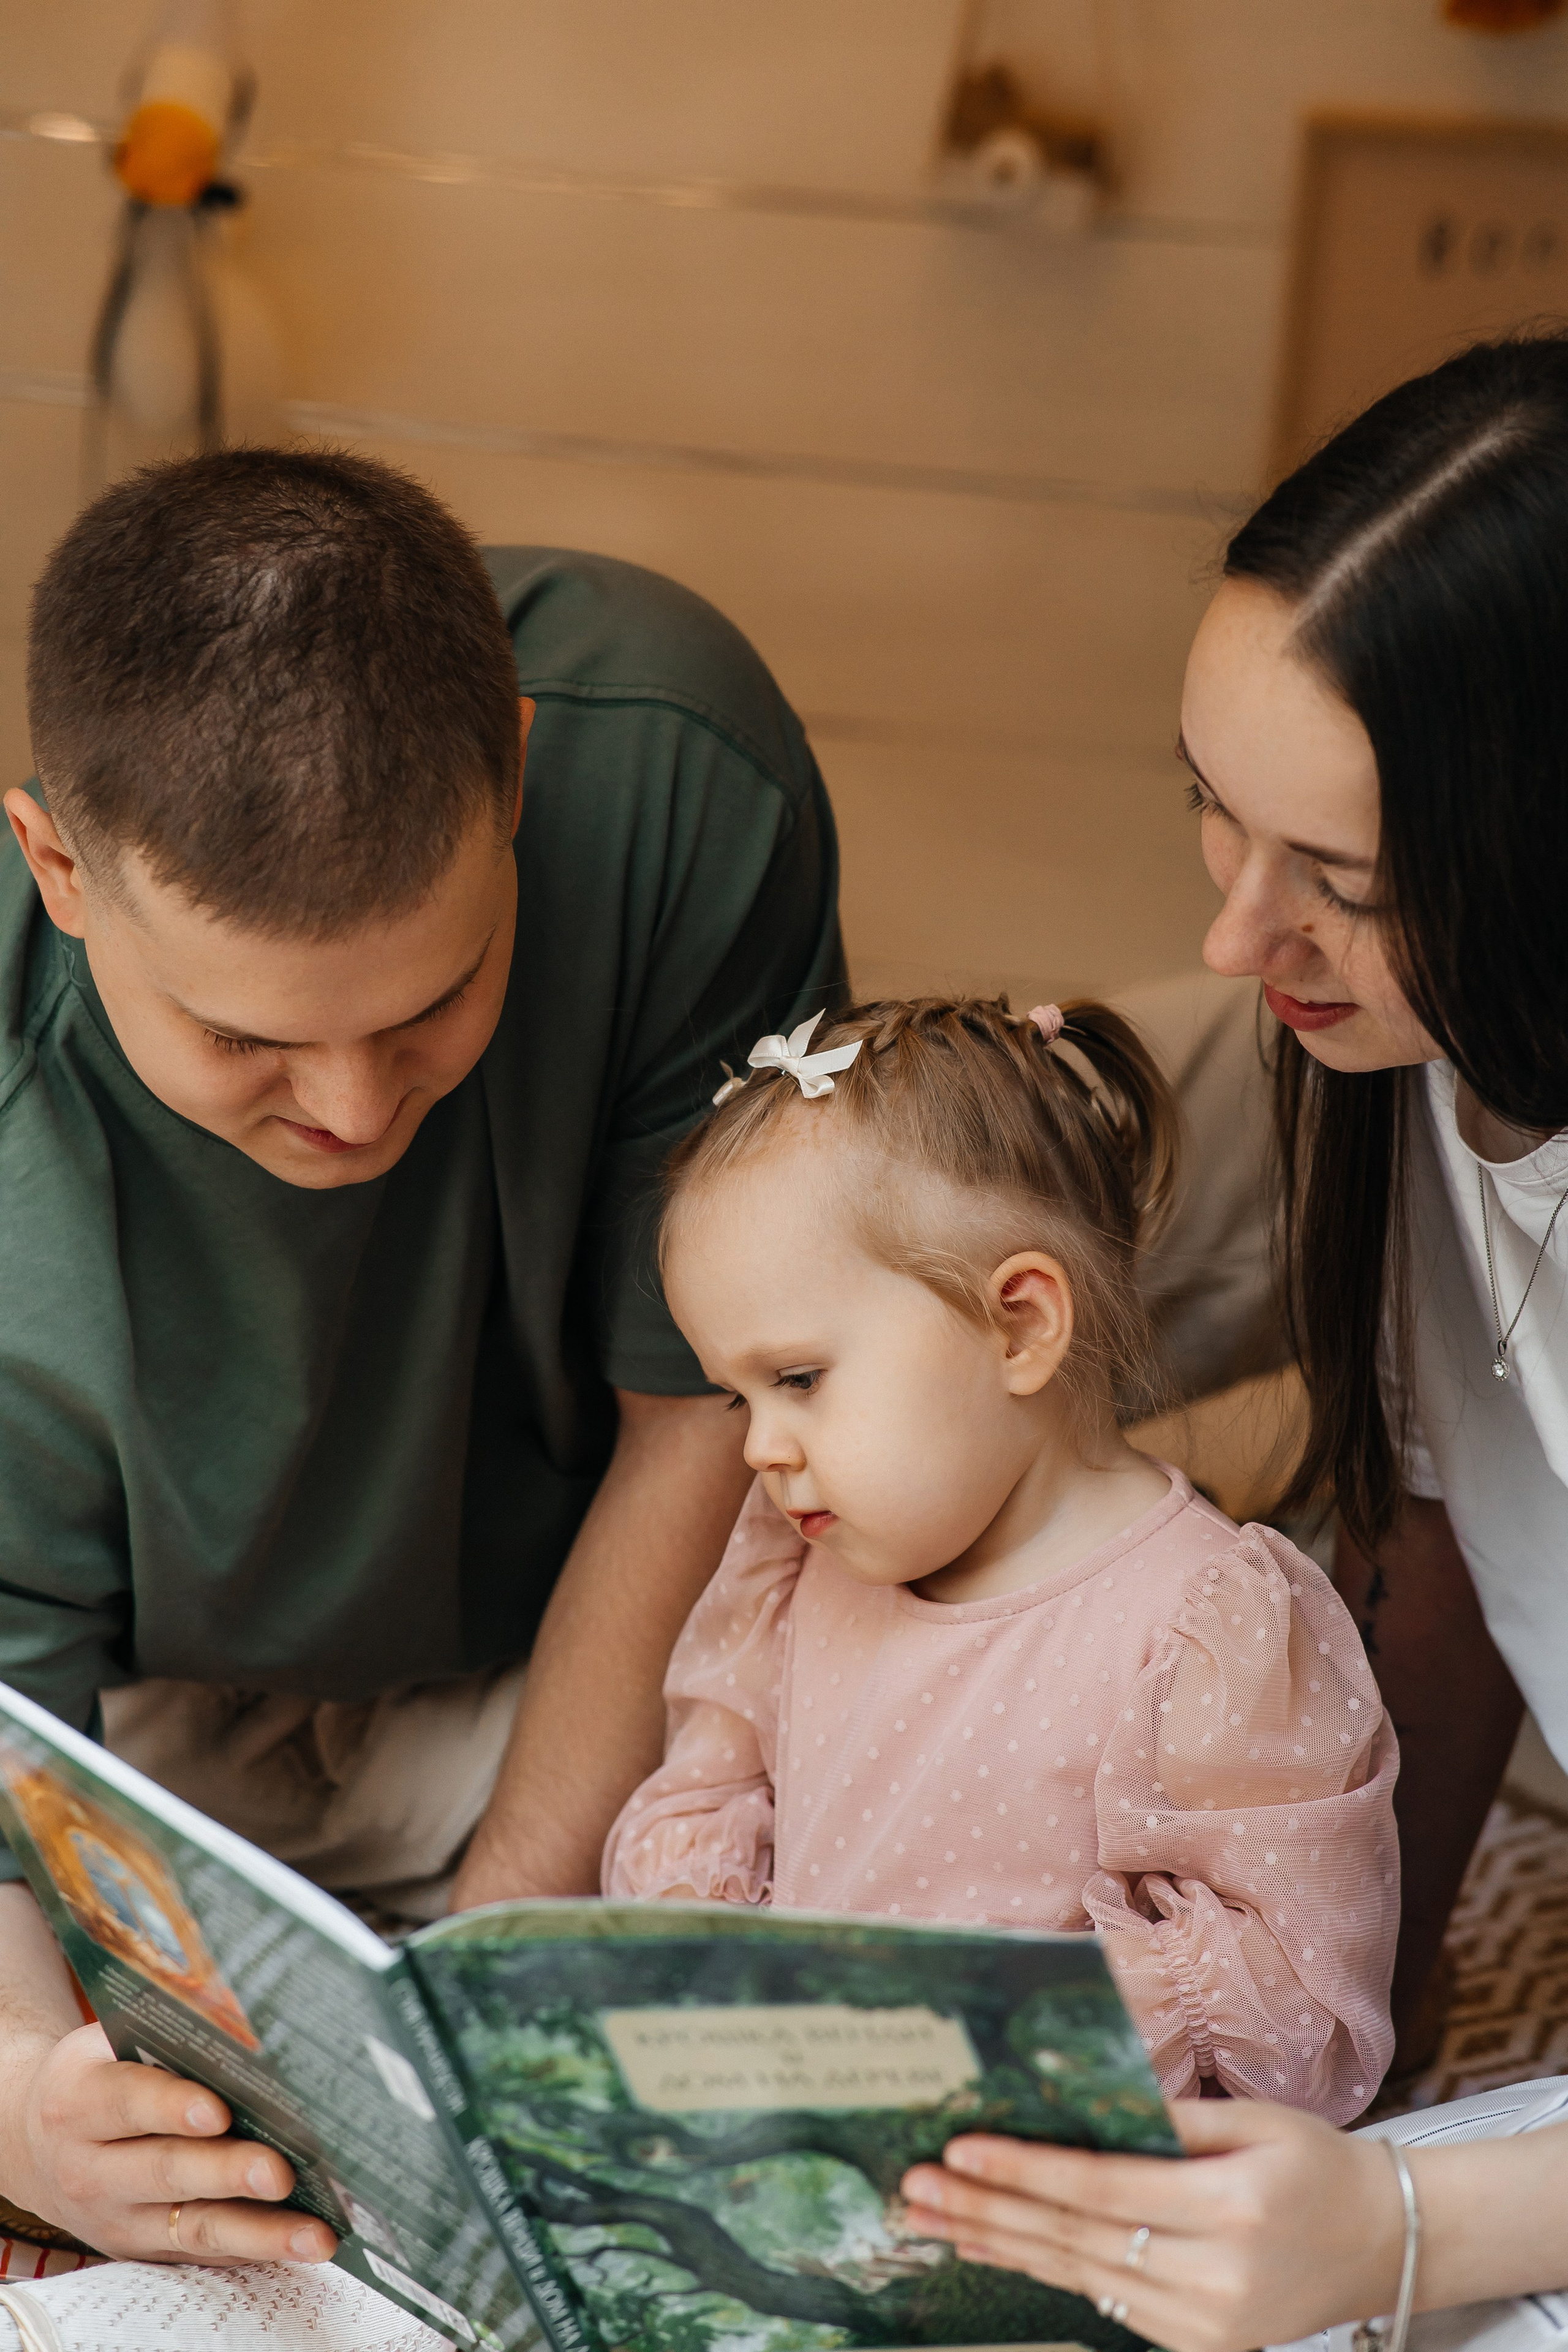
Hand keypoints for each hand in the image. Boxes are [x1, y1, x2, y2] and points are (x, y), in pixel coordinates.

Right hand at [4, 2021, 336, 2263]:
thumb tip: (245, 2021)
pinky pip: (201, 2251)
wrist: (35, 2144)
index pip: (128, 2102)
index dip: (173, 2106)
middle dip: (227, 2172)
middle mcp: (91, 2170)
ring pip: (191, 2227)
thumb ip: (165, 2031)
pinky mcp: (142, 2249)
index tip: (219, 2111)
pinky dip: (252, 2248)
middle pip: (165, 2171)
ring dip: (257, 2232)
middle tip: (281, 2172)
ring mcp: (117, 2219)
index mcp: (78, 2103)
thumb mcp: (107, 2041)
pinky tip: (297, 2243)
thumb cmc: (96, 2073)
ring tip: (312, 2232)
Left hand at [901, 2099, 1405, 2351]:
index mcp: (1233, 2208)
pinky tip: (999, 2246)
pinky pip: (1107, 2302)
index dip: (1026, 2172)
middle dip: (988, 2213)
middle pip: (1077, 2241)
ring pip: (1081, 2278)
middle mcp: (1217, 2279)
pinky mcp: (1198, 2346)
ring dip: (1001, 2246)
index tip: (960, 2151)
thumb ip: (1166, 2118)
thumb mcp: (1251, 2119)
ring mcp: (1207, 2326)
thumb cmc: (1314, 2163)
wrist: (1380, 2243)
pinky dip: (1047, 2271)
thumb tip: (1074, 2101)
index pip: (1103, 2189)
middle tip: (915, 2189)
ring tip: (934, 2219)